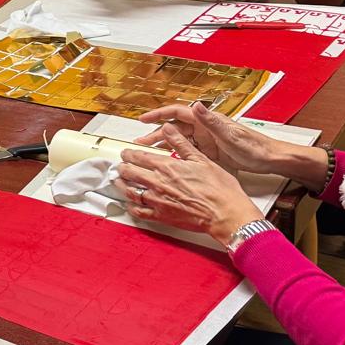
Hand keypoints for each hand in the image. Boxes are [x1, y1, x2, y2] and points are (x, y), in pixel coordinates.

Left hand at [115, 130, 262, 244]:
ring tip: (119, 182)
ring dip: (122, 185)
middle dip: (123, 168)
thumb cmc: (219, 189)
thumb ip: (181, 143)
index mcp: (167, 166)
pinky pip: (139, 212)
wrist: (225, 213)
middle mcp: (158, 182)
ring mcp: (157, 200)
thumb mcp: (201, 159)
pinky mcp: (161, 216)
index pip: (139, 157)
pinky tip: (130, 204)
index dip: (129, 154)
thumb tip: (168, 128)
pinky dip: (131, 207)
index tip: (126, 153)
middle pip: (130, 173)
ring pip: (130, 191)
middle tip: (121, 166)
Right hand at [136, 101, 287, 176]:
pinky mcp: (210, 151)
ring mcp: (207, 140)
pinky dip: (176, 154)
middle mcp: (205, 128)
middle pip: (175, 128)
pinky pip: (188, 151)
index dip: (159, 114)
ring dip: (164, 145)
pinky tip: (169, 161)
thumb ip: (211, 120)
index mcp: (207, 120)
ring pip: (179, 140)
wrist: (269, 159)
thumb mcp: (230, 134)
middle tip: (141, 142)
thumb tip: (197, 105)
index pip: (177, 113)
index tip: (144, 119)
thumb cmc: (253, 146)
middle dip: (156, 133)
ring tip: (150, 152)